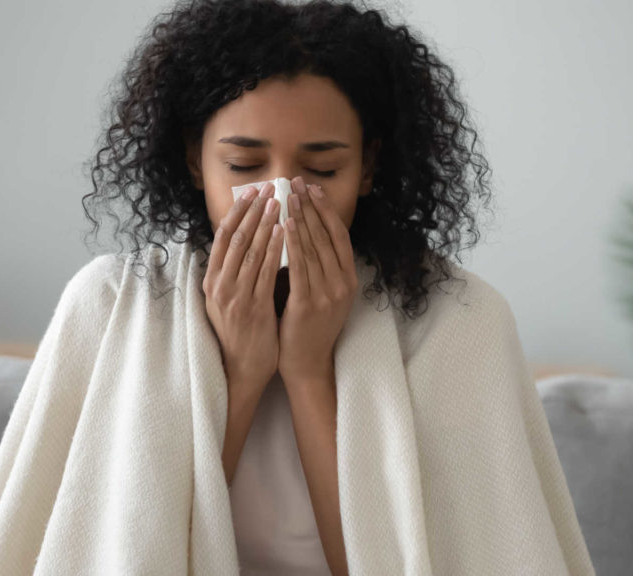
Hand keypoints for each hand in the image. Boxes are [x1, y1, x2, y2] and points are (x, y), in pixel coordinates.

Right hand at [203, 181, 285, 392]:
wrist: (240, 370)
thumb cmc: (240, 333)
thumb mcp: (228, 300)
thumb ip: (234, 273)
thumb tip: (246, 241)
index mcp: (211, 281)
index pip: (222, 236)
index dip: (237, 211)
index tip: (251, 191)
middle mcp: (219, 285)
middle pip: (235, 237)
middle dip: (252, 210)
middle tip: (268, 187)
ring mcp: (234, 296)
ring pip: (249, 250)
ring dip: (265, 223)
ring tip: (279, 202)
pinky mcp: (252, 308)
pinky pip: (264, 272)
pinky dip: (274, 249)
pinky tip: (285, 232)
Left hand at [278, 176, 357, 386]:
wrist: (307, 362)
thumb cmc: (308, 326)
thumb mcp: (322, 292)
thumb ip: (317, 265)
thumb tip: (301, 229)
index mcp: (348, 279)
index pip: (339, 235)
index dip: (326, 209)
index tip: (312, 188)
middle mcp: (343, 284)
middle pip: (326, 236)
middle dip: (310, 207)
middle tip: (296, 183)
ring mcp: (328, 294)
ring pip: (314, 247)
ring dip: (300, 218)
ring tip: (288, 196)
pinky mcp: (309, 304)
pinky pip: (300, 267)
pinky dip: (293, 243)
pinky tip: (284, 225)